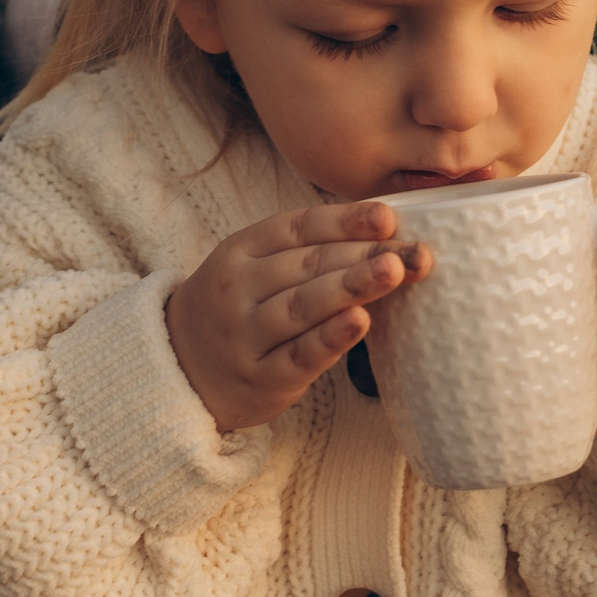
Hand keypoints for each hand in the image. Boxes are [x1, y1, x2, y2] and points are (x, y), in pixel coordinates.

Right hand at [167, 201, 429, 432]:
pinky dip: (330, 338)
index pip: (298, 227)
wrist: (178, 366)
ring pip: (303, 306)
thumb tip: (385, 230)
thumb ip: (307, 250)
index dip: (345, 221)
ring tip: (396, 272)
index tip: (389, 217)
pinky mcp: (259, 379)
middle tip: (417, 251)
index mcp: (241, 249)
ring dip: (352, 286)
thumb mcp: (254, 266)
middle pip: (309, 265)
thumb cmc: (238, 307)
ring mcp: (246, 335)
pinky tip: (360, 322)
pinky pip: (298, 356)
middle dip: (367, 255)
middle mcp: (240, 288)